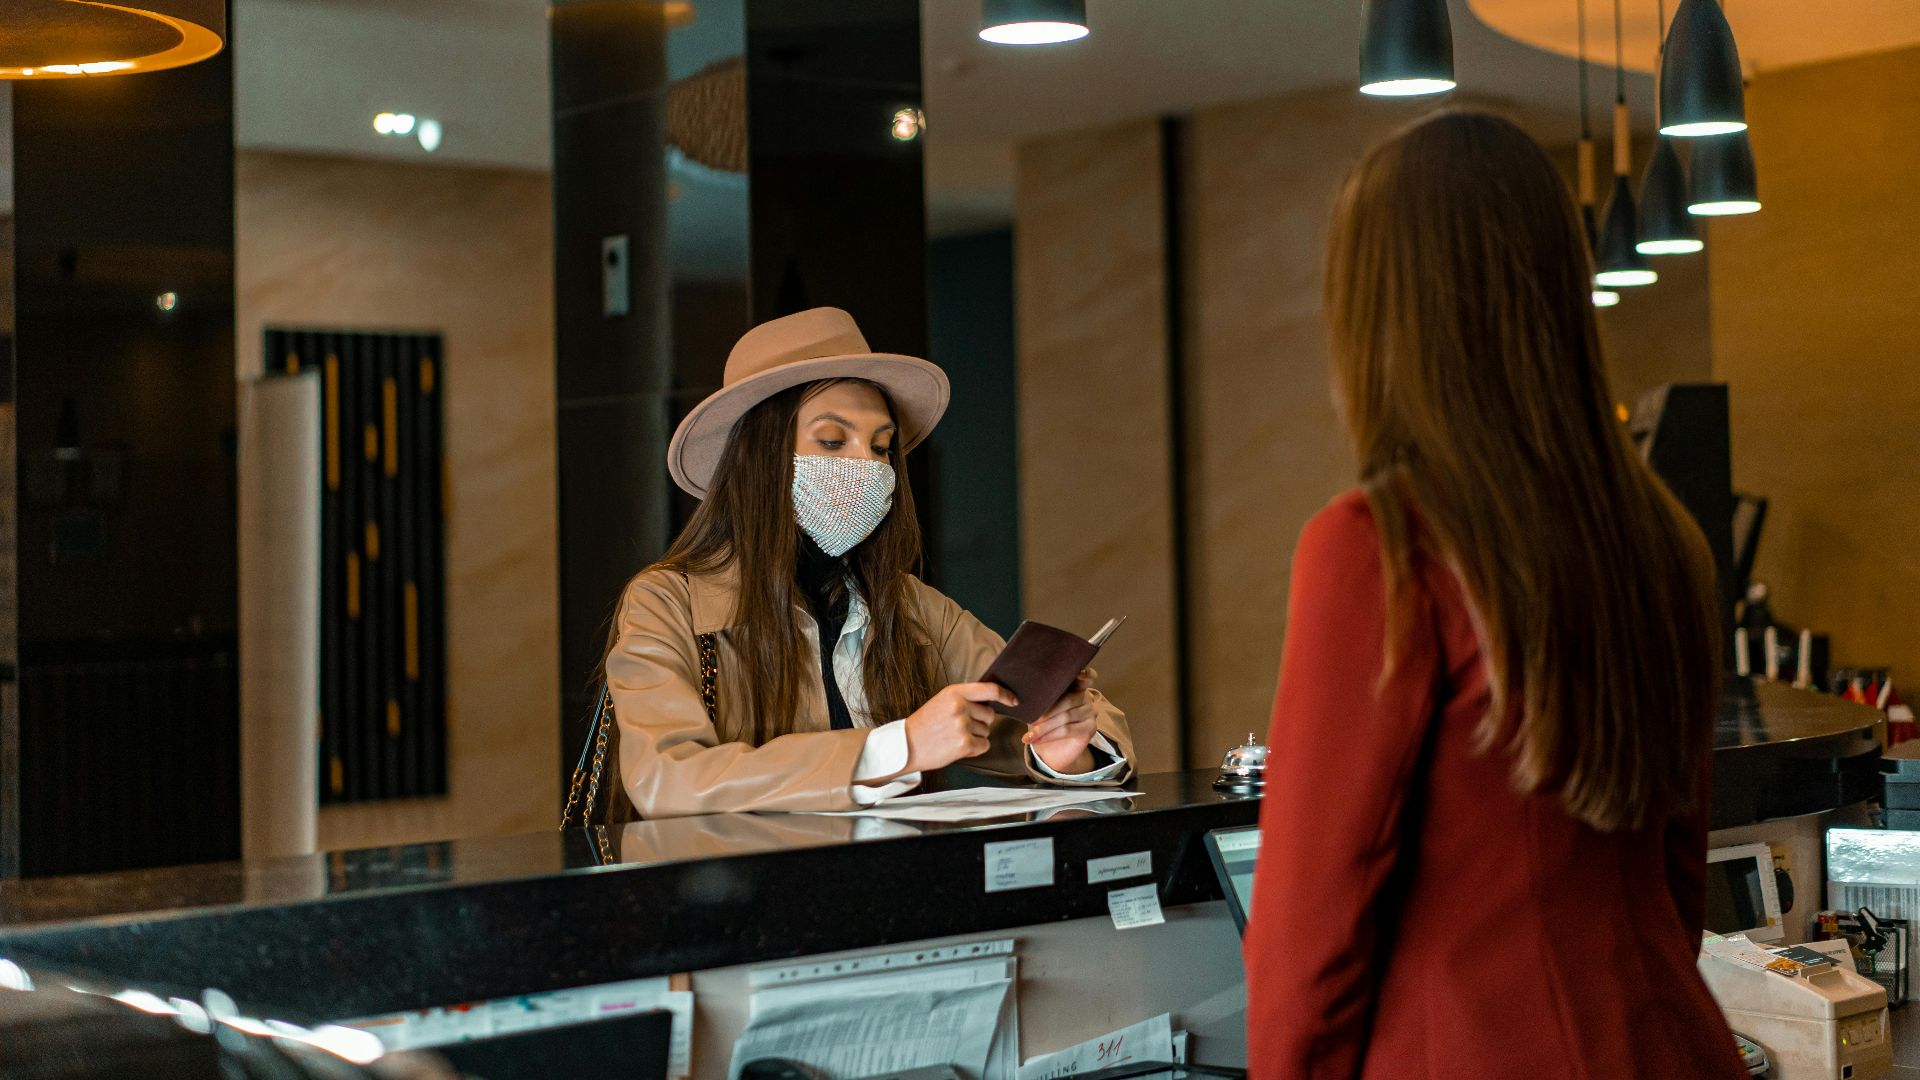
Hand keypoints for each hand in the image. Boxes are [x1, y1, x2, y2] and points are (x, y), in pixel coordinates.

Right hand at [903, 682, 1018, 773]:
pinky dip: (975, 749)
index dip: (1005, 694)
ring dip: (976, 736)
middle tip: (960, 727)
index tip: (1013, 700)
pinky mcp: (964, 744)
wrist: (906, 745)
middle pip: (990, 715)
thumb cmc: (925, 724)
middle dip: (981, 722)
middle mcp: (960, 707)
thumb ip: (964, 698)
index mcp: (954, 692)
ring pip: (987, 731)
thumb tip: (991, 700)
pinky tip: (957, 747)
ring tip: (954, 737)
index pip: (990, 689)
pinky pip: (984, 746)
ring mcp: (962, 726)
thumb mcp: (942, 701)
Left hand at [1023, 668, 1100, 773]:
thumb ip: (1039, 696)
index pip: (1084, 675)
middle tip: (1030, 720)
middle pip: (1068, 700)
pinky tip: (1036, 739)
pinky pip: (1067, 730)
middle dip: (1046, 711)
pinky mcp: (1089, 729)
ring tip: (1029, 734)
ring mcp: (1090, 713)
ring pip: (1065, 717)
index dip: (1083, 673)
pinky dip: (1048, 735)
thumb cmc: (1043, 724)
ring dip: (1044, 727)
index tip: (1077, 674)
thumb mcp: (1039, 707)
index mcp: (1074, 686)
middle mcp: (1086, 697)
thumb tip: (1024, 690)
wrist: (1051, 751)